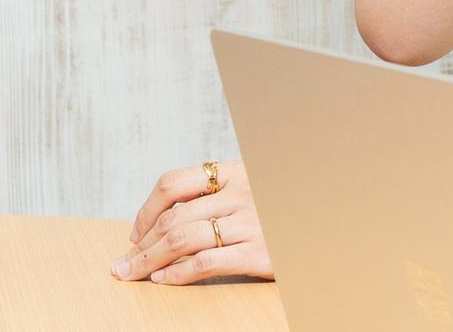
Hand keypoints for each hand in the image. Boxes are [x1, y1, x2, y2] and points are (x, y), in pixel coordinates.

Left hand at [111, 159, 271, 284]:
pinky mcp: (258, 253)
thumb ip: (219, 195)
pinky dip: (177, 274)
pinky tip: (164, 280)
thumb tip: (167, 218)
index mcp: (236, 171)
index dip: (147, 209)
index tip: (135, 233)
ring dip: (149, 260)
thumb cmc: (284, 208)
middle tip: (123, 264)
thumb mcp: (254, 189)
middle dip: (141, 244)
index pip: (174, 182)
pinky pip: (204, 263)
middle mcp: (240, 193)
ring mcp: (250, 222)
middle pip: (173, 217)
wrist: (329, 222)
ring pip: (182, 240)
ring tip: (134, 274)